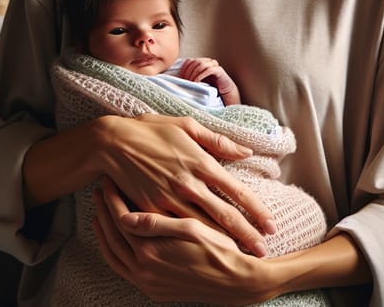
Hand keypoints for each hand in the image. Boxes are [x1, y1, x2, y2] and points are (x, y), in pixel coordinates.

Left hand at [93, 176, 273, 305]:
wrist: (237, 282)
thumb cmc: (219, 248)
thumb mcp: (191, 229)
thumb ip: (156, 224)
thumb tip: (125, 217)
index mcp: (152, 252)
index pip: (121, 220)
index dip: (113, 198)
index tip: (108, 181)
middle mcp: (144, 270)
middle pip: (112, 238)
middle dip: (104, 212)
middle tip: (99, 192)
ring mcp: (147, 283)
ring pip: (114, 256)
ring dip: (105, 234)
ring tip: (101, 213)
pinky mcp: (153, 289)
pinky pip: (123, 269)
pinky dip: (115, 252)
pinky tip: (118, 239)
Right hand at [98, 113, 275, 255]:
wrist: (113, 142)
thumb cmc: (153, 130)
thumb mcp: (187, 126)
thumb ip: (219, 141)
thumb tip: (246, 151)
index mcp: (201, 162)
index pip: (237, 191)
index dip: (256, 210)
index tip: (271, 225)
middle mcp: (189, 184)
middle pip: (224, 215)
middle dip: (247, 235)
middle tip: (264, 251)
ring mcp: (169, 200)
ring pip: (203, 228)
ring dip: (224, 243)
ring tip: (242, 257)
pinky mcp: (151, 211)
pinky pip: (176, 231)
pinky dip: (193, 243)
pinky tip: (205, 253)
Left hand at [178, 57, 241, 104]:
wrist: (224, 94)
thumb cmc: (209, 89)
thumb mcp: (197, 82)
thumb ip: (190, 78)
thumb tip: (177, 79)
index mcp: (202, 63)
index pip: (190, 60)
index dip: (184, 68)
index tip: (180, 78)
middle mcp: (208, 62)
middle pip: (194, 62)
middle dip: (188, 72)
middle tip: (185, 82)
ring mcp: (214, 65)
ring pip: (201, 64)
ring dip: (194, 74)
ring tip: (191, 83)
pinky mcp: (219, 71)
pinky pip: (209, 69)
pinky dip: (201, 75)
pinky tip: (197, 82)